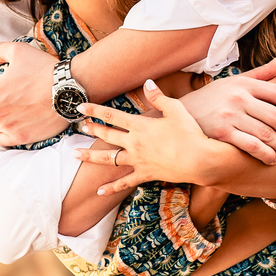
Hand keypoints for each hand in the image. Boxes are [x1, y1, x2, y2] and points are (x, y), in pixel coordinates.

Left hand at [0, 39, 65, 145]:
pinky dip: (5, 132)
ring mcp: (8, 127)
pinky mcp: (21, 137)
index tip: (4, 80)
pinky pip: (2, 139)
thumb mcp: (19, 49)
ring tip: (10, 109)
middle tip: (10, 94)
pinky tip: (13, 124)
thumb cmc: (43, 69)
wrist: (67, 89)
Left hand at [75, 81, 232, 197]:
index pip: (112, 116)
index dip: (95, 111)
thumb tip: (148, 83)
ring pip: (109, 158)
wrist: (199, 160)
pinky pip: (124, 182)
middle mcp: (135, 143)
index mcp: (140, 126)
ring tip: (76, 154)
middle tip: (80, 127)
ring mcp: (138, 160)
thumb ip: (159, 97)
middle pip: (108, 135)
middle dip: (93, 129)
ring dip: (91, 156)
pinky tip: (99, 192)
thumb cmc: (190, 133)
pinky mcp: (145, 174)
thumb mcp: (176, 110)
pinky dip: (111, 188)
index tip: (80, 108)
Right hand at [180, 58, 275, 165]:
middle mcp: (239, 97)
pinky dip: (265, 154)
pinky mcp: (222, 132)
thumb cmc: (209, 99)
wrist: (178, 114)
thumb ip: (258, 75)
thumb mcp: (232, 82)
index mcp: (245, 83)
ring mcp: (230, 114)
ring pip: (267, 134)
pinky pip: (251, 145)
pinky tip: (272, 159)